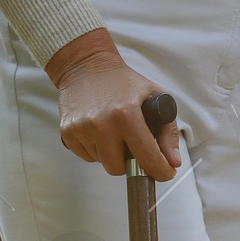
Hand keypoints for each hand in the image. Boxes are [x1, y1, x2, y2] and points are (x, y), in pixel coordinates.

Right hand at [45, 29, 179, 178]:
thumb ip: (168, 132)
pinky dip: (96, 150)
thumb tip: (172, 162)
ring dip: (111, 155)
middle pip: (118, 169)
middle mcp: (101, 124)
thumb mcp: (154, 97)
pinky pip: (86, 156)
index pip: (147, 157)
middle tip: (133, 147)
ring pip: (102, 163)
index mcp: (126, 114)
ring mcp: (81, 129)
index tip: (164, 174)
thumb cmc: (123, 82)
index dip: (160, 171)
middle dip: (130, 163)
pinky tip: (99, 132)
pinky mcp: (67, 133)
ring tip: (113, 132)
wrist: (86, 66)